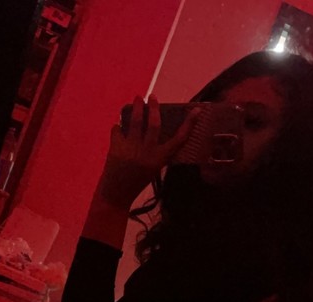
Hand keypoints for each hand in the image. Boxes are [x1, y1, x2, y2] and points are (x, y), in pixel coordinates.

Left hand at [96, 95, 198, 209]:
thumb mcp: (153, 168)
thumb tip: (152, 126)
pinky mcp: (116, 148)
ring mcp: (131, 150)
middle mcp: (147, 153)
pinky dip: (118, 126)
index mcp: (160, 159)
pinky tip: (118, 127)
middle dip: (153, 108)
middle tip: (152, 96)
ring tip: (136, 99)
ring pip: (135, 122)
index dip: (189, 124)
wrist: (116, 194)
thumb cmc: (137, 181)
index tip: (196, 111)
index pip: (179, 139)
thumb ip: (155, 151)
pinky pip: (117, 130)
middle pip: (154, 124)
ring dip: (136, 108)